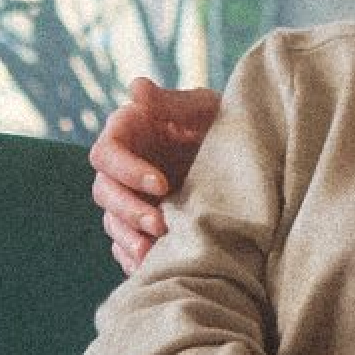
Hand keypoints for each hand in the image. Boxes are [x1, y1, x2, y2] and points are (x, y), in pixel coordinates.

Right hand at [89, 74, 220, 273]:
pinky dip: (135, 258)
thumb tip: (135, 87)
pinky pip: (126, 247)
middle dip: (129, 211)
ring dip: (129, 238)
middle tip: (160, 225)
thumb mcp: (206, 108)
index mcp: (127, 133)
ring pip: (112, 222)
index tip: (161, 184)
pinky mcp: (141, 225)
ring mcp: (130, 198)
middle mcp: (122, 167)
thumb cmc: (224, 123)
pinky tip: (153, 267)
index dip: (127, 171)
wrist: (251, 161)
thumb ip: (172, 102)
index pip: (107, 154)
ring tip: (152, 253)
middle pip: (104, 192)